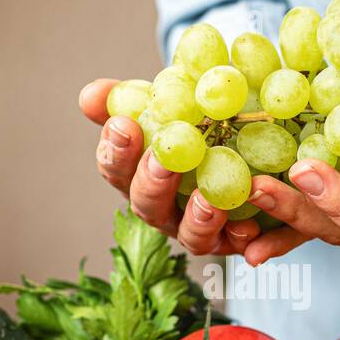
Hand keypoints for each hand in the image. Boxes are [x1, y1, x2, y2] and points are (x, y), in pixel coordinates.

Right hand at [78, 78, 260, 255]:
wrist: (245, 145)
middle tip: (162, 160)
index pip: (116, 169)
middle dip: (152, 183)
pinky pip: (236, 244)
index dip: (115, 152)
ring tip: (208, 201)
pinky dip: (240, 237)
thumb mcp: (166, 107)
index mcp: (139, 178)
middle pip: (147, 206)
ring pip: (191, 236)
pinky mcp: (234, 240)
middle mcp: (164, 210)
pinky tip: (248, 225)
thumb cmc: (193, 128)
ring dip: (197, 221)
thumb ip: (130, 100)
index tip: (123, 126)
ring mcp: (197, 230)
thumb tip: (91, 95)